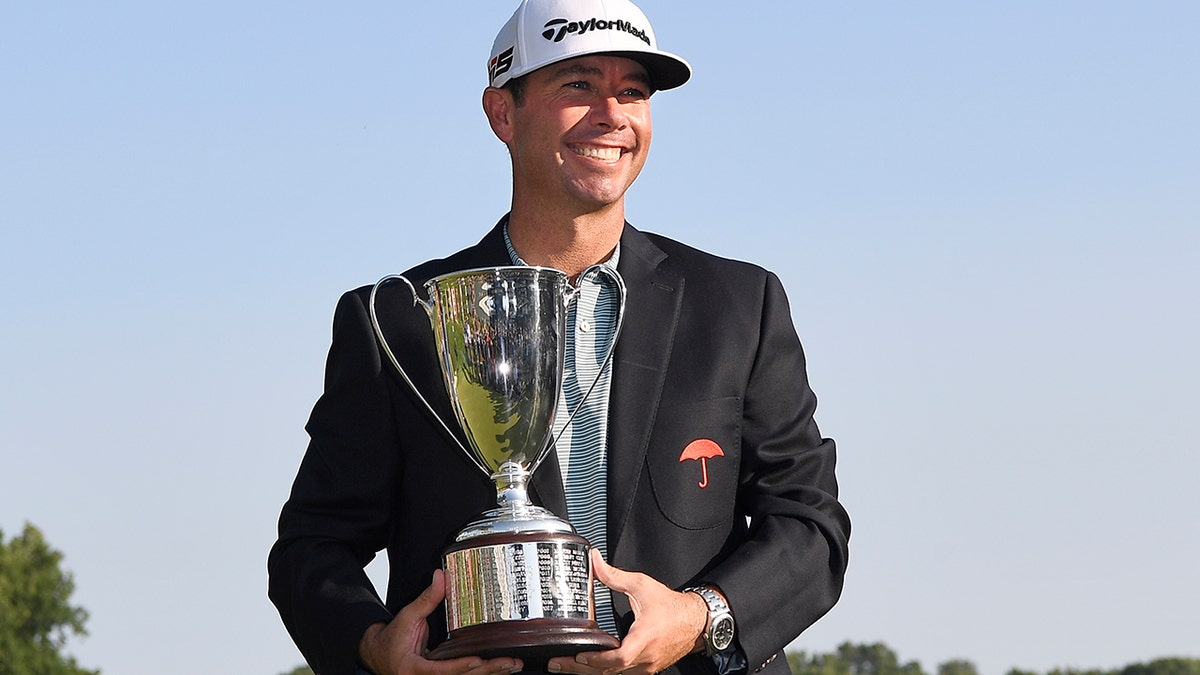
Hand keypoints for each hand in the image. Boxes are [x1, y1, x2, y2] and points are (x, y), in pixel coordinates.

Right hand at [358, 569, 522, 674]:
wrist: (378, 654)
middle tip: (508, 662)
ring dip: (491, 673)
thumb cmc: (390, 640)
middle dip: (487, 670)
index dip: (460, 666)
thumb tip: (441, 577)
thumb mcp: (407, 617)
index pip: (441, 670)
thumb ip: (426, 599)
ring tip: (512, 665)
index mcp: (414, 668)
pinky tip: (501, 668)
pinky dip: (483, 672)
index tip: (477, 660)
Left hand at [547, 550, 706, 674]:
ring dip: (590, 672)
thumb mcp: (641, 585)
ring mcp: (647, 667)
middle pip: (609, 672)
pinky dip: (604, 671)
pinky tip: (589, 666)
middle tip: (556, 664)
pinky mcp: (647, 669)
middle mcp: (646, 657)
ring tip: (566, 665)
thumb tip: (594, 561)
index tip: (578, 655)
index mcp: (644, 637)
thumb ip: (614, 576)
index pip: (618, 658)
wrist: (696, 621)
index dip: (596, 660)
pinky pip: (622, 674)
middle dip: (580, 669)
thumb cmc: (671, 606)